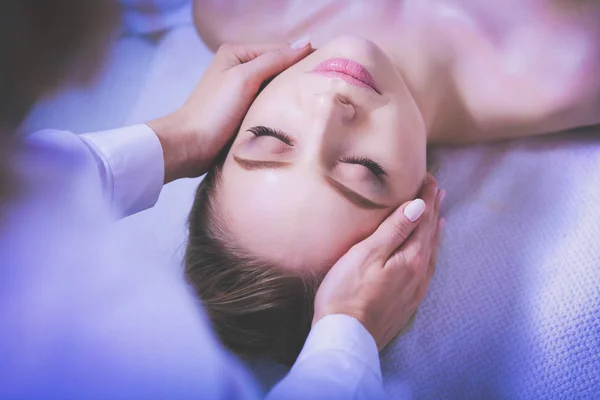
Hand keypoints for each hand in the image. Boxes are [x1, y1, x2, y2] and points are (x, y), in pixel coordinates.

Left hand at [148, 39, 312, 182]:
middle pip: (276, 69)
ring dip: (287, 97)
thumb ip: (274, 60)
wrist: (189, 146)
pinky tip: (292, 117)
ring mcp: (239, 91)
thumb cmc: (214, 111)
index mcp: (236, 53)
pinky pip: (266, 105)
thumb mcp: (244, 79)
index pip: (278, 50)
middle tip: (321, 90)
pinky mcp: (241, 112)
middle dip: (295, 79)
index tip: (325, 71)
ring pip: (273, 89)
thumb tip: (305, 42)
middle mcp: (238, 68)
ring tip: (311, 104)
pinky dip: (278, 110)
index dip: (300, 59)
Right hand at [313, 174, 443, 349]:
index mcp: (411, 258)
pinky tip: (424, 255)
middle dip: (433, 210)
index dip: (426, 196)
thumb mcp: (367, 254)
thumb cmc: (347, 293)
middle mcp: (419, 273)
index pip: (423, 219)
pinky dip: (428, 252)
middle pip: (430, 234)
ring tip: (437, 216)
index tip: (429, 177)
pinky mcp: (406, 302)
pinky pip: (425, 269)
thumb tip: (420, 206)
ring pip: (430, 252)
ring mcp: (414, 289)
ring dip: (433, 231)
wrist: (345, 337)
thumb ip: (394, 230)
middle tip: (436, 190)